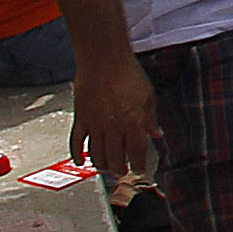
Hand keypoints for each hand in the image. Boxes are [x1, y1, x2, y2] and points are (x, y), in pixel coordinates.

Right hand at [70, 54, 158, 187]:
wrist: (104, 59)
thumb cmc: (127, 73)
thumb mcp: (148, 95)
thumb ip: (151, 118)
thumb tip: (156, 134)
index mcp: (133, 122)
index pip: (137, 153)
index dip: (139, 166)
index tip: (140, 171)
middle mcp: (113, 127)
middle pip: (115, 158)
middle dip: (120, 169)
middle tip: (122, 172)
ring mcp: (95, 124)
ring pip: (96, 155)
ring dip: (102, 165)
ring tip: (107, 168)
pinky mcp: (81, 118)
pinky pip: (76, 142)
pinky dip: (77, 155)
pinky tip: (80, 162)